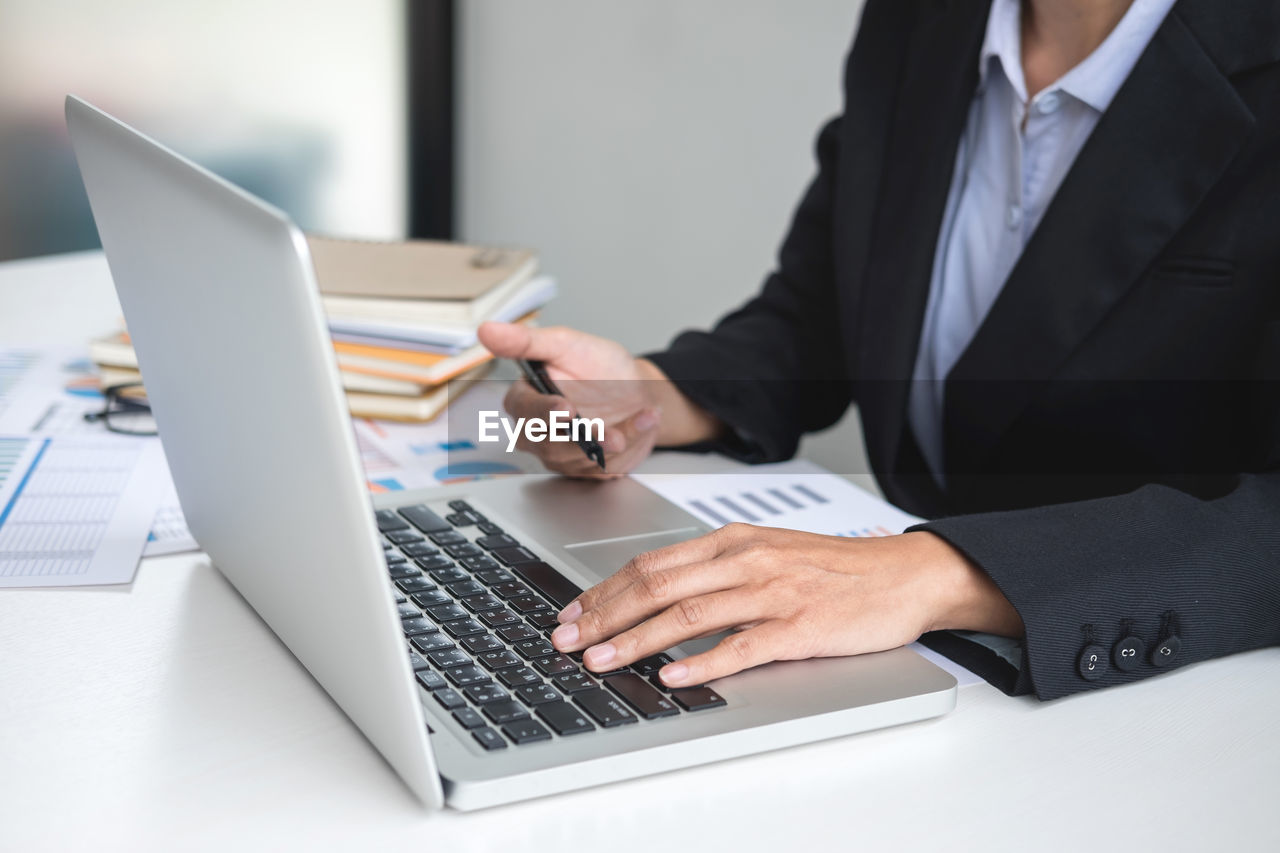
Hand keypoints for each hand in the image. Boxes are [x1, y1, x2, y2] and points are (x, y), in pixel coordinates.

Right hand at [477, 322, 721, 477]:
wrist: (635, 389)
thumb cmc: (597, 366)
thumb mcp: (566, 344)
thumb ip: (528, 341)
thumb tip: (486, 330)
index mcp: (526, 398)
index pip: (523, 410)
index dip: (543, 412)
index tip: (566, 409)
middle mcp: (538, 431)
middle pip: (549, 443)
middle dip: (582, 439)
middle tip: (609, 433)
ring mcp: (562, 454)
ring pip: (580, 458)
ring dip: (615, 439)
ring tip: (643, 416)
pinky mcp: (587, 468)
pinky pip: (606, 464)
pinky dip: (633, 441)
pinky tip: (647, 419)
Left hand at [549, 524, 1023, 686]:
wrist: (903, 574)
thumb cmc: (834, 568)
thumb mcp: (767, 552)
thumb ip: (716, 571)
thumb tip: (657, 596)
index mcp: (733, 541)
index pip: (651, 564)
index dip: (603, 591)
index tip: (571, 614)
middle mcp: (745, 561)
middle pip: (657, 586)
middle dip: (604, 616)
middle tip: (567, 641)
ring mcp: (771, 593)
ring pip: (688, 615)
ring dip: (637, 640)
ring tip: (601, 660)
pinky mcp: (799, 628)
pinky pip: (741, 646)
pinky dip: (702, 664)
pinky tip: (674, 678)